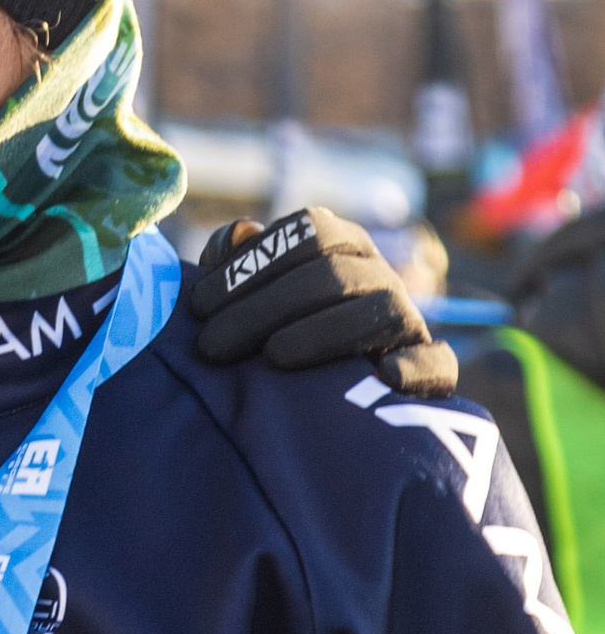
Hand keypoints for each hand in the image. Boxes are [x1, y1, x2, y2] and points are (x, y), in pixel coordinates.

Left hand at [184, 208, 457, 398]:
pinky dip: (415, 368)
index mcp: (341, 245)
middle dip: (264, 308)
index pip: (309, 233)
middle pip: (332, 274)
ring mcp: (407, 320)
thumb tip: (236, 234)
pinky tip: (381, 379)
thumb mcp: (246, 294)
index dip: (250, 265)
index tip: (197, 306)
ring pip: (382, 311)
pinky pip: (436, 362)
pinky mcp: (427, 368)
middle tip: (210, 346)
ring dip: (323, 333)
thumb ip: (236, 261)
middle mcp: (378, 275)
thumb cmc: (272, 333)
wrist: (322, 400)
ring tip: (272, 358)